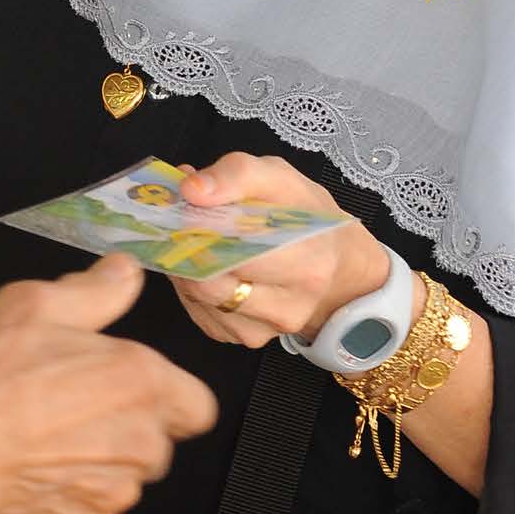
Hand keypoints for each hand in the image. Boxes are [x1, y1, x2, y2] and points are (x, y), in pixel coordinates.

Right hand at [0, 253, 217, 513]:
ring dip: (93, 464)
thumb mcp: (33, 305)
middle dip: (122, 430)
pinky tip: (28, 472)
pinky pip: (86, 511)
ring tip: (39, 443)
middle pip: (155, 442)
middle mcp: (145, 444)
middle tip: (66, 410)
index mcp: (145, 384)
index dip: (164, 398)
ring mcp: (116, 492)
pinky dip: (64, 496)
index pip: (197, 405)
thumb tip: (124, 273)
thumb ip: (95, 291)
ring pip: (120, 479)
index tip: (126, 391)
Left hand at [166, 151, 389, 347]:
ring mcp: (264, 330)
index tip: (185, 210)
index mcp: (307, 265)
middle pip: (208, 283)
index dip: (200, 231)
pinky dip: (190, 288)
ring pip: (197, 299)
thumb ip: (237, 175)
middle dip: (185, 250)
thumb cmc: (306, 215)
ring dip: (184, 268)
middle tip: (179, 224)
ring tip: (193, 242)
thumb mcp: (280, 178)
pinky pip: (198, 313)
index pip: (235, 255)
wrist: (335, 261)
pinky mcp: (241, 338)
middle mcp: (288, 307)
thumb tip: (191, 189)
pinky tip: (205, 266)